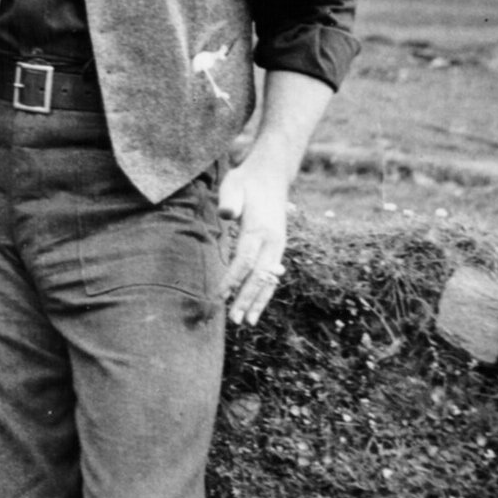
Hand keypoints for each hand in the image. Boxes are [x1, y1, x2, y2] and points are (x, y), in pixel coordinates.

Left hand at [217, 155, 291, 326]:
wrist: (271, 175)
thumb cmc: (246, 181)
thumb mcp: (234, 184)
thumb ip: (230, 200)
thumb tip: (227, 214)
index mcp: (260, 229)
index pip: (244, 261)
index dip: (232, 280)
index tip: (219, 296)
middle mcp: (273, 241)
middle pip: (259, 276)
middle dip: (246, 299)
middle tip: (235, 320)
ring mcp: (278, 246)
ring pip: (269, 279)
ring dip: (258, 301)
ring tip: (247, 321)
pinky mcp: (277, 248)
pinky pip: (271, 275)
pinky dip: (265, 292)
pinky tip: (257, 306)